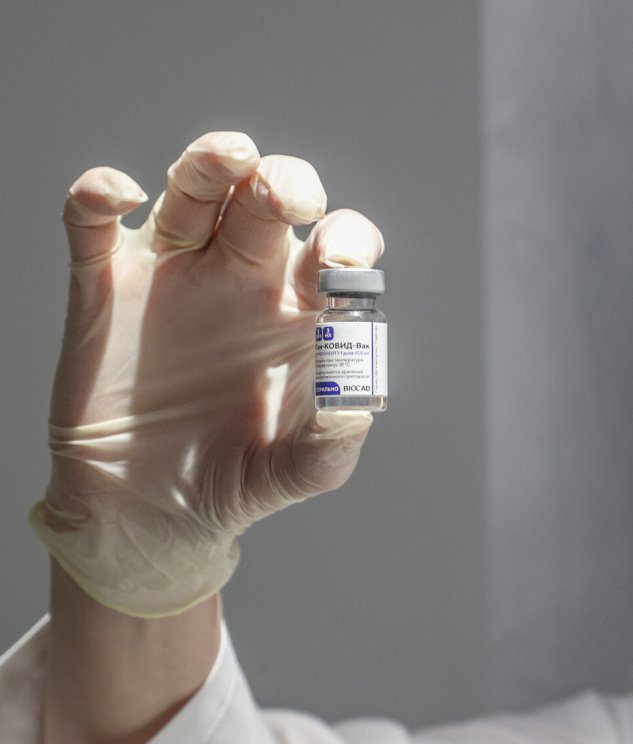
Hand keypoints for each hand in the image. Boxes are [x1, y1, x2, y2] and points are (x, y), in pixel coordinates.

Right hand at [31, 131, 384, 616]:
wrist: (153, 514)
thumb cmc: (241, 480)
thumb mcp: (304, 469)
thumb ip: (335, 434)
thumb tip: (357, 396)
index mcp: (302, 307)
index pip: (338, 243)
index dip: (347, 239)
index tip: (340, 265)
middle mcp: (244, 276)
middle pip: (268, 198)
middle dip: (283, 182)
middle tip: (285, 200)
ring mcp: (176, 274)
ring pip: (193, 191)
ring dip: (209, 162)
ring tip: (230, 157)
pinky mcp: (107, 287)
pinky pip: (94, 224)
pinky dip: (98, 196)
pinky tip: (116, 196)